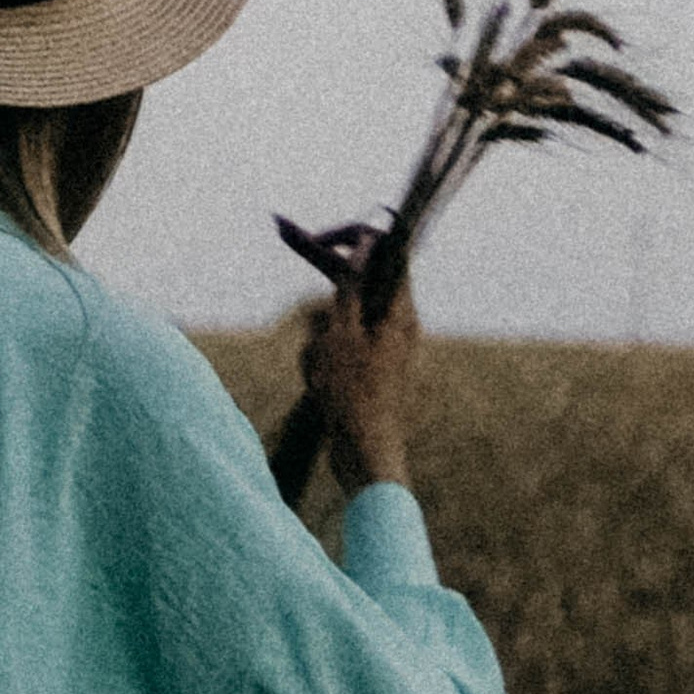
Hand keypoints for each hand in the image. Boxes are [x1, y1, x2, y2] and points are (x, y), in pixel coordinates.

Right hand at [294, 225, 422, 497]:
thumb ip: (351, 286)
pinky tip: (319, 387)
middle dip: (320, 296)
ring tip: (319, 372)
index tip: (319, 237)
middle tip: (294, 273)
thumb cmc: (354, 394)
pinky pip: (334, 350)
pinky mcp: (366, 370)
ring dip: (316, 339)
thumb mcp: (342, 333)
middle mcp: (394, 323)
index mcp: (398, 308)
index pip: (382, 250)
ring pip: (335, 321)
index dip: (349, 238)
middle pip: (353, 286)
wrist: (364, 455)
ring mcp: (380, 347)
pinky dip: (320, 360)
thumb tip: (365, 245)